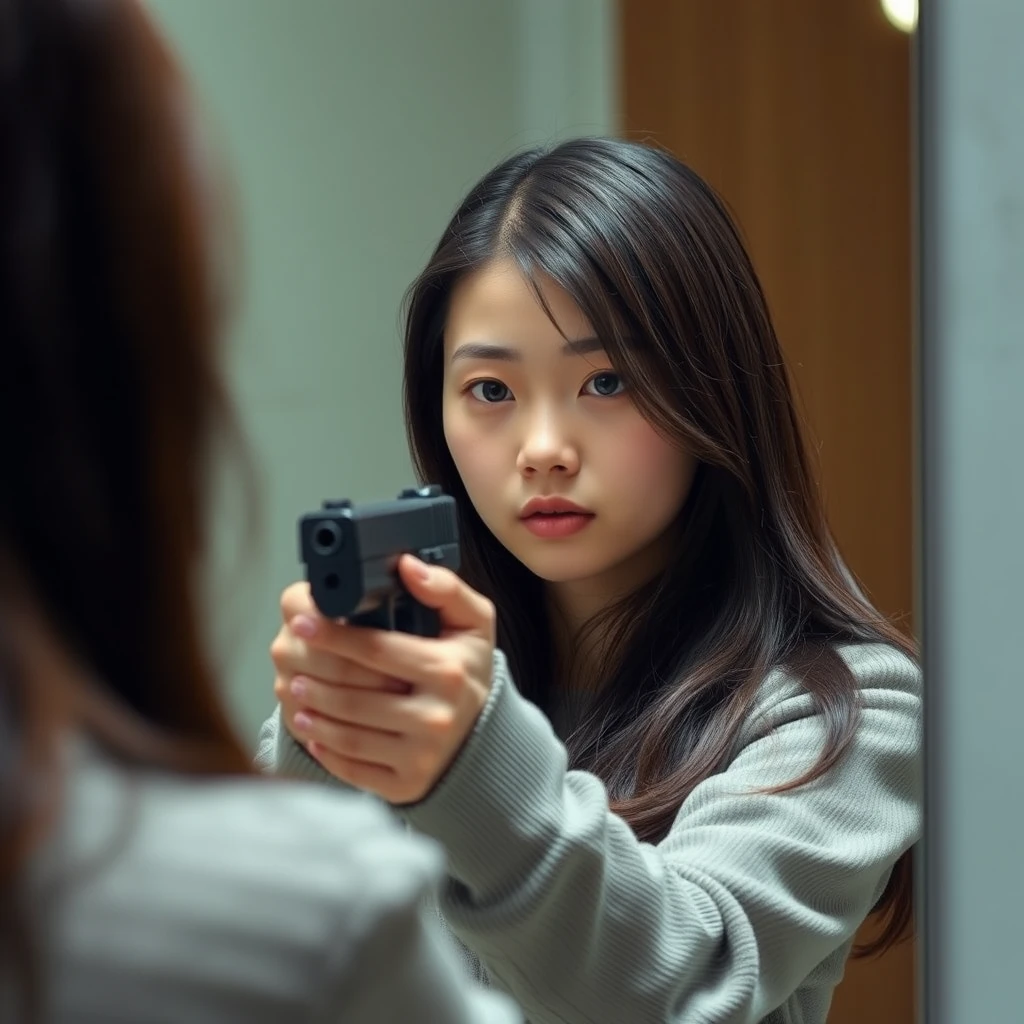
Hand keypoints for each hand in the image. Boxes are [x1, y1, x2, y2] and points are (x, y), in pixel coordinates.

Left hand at [269, 555, 495, 804]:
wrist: (486, 736)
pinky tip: (313, 732)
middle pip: (356, 696)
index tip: (303, 622)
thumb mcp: (473, 623)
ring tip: (296, 694)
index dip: (333, 635)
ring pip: (350, 734)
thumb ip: (446, 588)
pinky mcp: (406, 785)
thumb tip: (408, 565)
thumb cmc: (468, 672)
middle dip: (315, 680)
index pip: (376, 650)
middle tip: (291, 666)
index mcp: (448, 671)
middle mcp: (436, 717)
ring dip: (314, 714)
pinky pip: (355, 769)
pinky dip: (326, 752)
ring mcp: (421, 756)